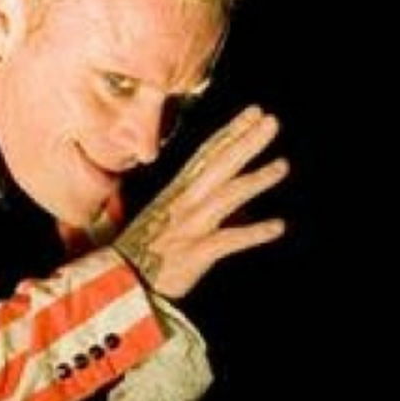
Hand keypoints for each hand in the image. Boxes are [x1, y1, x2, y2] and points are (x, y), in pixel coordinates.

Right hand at [115, 105, 287, 298]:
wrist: (116, 287)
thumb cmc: (135, 259)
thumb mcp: (153, 225)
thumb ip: (175, 208)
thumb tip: (196, 197)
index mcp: (174, 196)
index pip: (206, 157)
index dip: (231, 133)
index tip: (254, 113)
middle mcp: (182, 206)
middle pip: (218, 167)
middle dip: (244, 142)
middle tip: (271, 120)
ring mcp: (188, 229)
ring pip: (225, 197)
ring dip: (255, 180)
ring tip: (283, 166)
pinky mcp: (193, 255)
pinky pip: (227, 240)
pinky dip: (252, 233)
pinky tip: (278, 226)